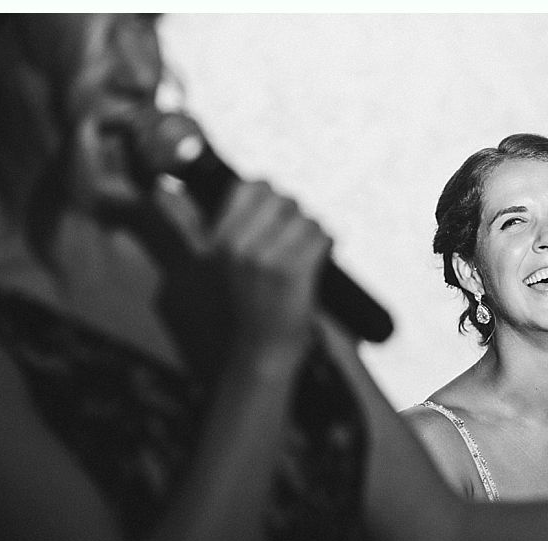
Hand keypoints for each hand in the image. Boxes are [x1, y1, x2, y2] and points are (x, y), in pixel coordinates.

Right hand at [210, 181, 331, 350]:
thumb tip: (262, 186)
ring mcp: (265, 258)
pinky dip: (326, 244)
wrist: (263, 346)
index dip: (271, 195)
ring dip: (313, 232)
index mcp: (221, 240)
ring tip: (307, 251)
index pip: (250, 187)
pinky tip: (320, 258)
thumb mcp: (229, 261)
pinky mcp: (292, 271)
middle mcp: (239, 246)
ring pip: (305, 218)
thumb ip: (239, 225)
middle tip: (296, 235)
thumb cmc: (252, 303)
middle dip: (296, 214)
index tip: (279, 213)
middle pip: (282, 199)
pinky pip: (321, 236)